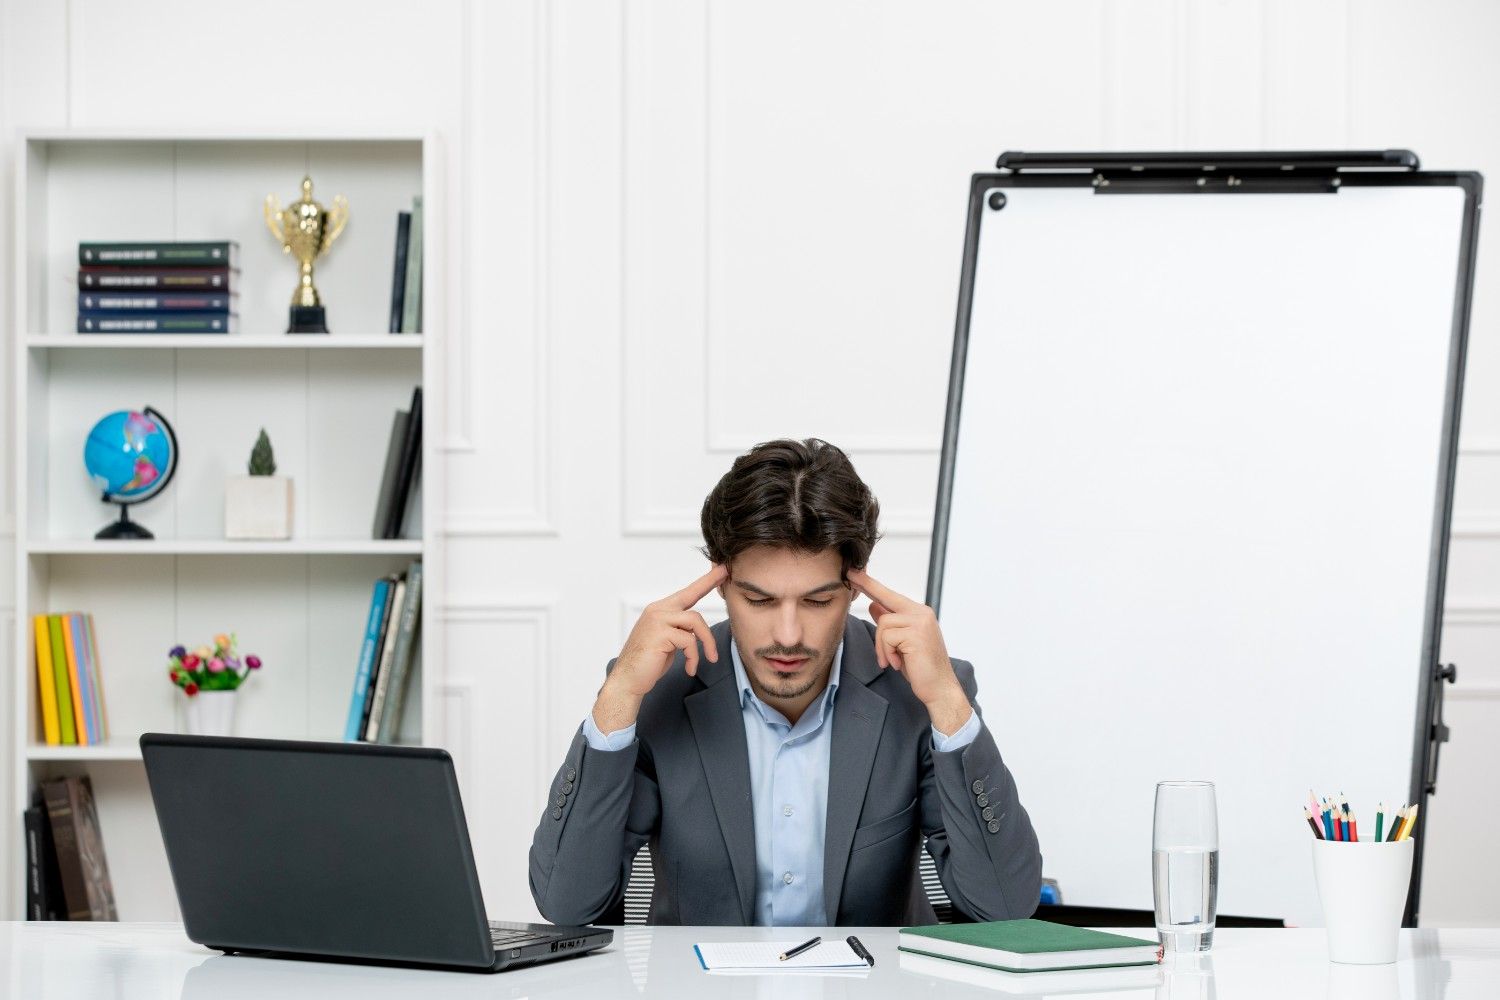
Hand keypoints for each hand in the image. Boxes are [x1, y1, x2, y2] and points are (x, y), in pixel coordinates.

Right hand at [593, 565, 727, 732]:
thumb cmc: (648, 663)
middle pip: (692, 596)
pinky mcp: (660, 634)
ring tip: (710, 658)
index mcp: (659, 610)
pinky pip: (689, 641)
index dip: (705, 581)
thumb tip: (697, 628)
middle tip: (726, 575)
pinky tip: (690, 668)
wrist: (628, 680)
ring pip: (695, 620)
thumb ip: (680, 629)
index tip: (721, 569)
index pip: (686, 593)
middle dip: (710, 584)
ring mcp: (657, 620)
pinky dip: (694, 657)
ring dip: (707, 641)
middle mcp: (657, 610)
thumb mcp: (668, 642)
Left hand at [846, 568, 972, 735]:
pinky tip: (898, 663)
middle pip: (885, 598)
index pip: (891, 596)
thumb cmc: (921, 667)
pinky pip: (887, 637)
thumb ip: (890, 623)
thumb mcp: (901, 643)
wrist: (939, 687)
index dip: (872, 585)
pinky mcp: (915, 633)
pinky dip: (887, 652)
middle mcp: (921, 613)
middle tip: (851, 574)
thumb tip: (874, 606)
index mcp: (919, 614)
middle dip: (867, 586)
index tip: (856, 573)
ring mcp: (919, 622)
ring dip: (882, 646)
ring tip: (892, 660)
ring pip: (883, 624)